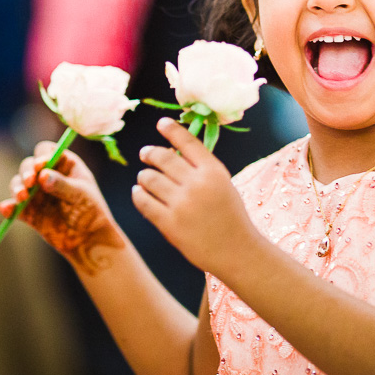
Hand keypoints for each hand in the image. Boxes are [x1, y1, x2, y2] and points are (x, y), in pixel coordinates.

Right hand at [0, 142, 123, 274]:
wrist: (89, 240)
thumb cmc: (91, 211)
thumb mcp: (81, 195)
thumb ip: (62, 185)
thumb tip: (42, 174)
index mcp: (63, 164)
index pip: (46, 151)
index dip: (41, 156)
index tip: (41, 166)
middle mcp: (47, 175)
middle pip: (28, 166)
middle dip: (26, 172)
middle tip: (30, 182)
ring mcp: (36, 194)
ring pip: (19, 184)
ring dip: (17, 188)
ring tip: (22, 197)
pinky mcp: (29, 213)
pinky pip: (15, 208)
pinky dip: (9, 208)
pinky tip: (6, 209)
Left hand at [135, 118, 258, 274]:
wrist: (236, 250)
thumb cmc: (230, 217)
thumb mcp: (223, 185)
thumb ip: (201, 170)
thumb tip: (171, 153)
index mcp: (214, 172)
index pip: (188, 142)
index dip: (172, 130)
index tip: (161, 123)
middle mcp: (197, 184)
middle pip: (163, 157)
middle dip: (150, 153)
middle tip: (145, 154)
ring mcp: (182, 204)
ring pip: (149, 178)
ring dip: (143, 176)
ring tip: (143, 178)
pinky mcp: (169, 224)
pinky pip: (144, 202)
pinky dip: (138, 195)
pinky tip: (139, 193)